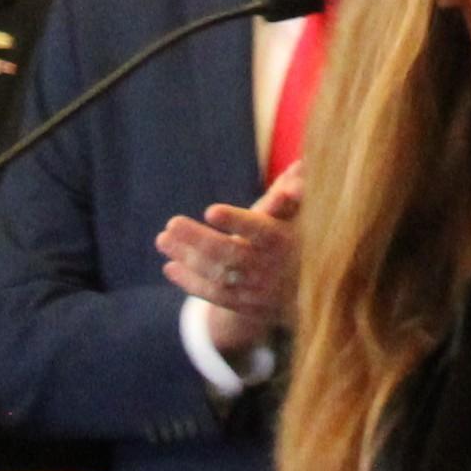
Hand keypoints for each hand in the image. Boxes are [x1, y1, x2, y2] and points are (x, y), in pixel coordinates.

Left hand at [158, 167, 304, 332]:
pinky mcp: (246, 306)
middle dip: (198, 239)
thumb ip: (290, 192)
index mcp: (285, 239)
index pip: (260, 230)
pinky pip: (214, 295)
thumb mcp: (297, 216)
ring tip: (162, 240)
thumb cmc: (295, 239)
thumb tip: (298, 164)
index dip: (236, 221)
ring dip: (187, 258)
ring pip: (218, 275)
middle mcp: (272, 267)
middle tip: (171, 224)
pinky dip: (190, 282)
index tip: (211, 210)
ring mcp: (258, 290)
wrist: (307, 290)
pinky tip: (170, 266)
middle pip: (230, 254)